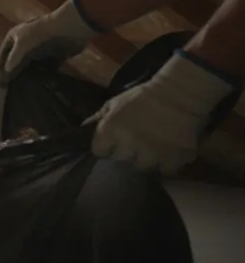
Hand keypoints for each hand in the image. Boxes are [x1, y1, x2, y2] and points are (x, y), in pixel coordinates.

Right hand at [0, 0, 98, 84]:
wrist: (69, 29)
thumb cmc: (40, 37)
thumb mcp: (21, 51)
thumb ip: (11, 66)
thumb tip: (2, 81)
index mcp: (14, 36)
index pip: (3, 55)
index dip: (0, 69)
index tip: (1, 84)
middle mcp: (25, 41)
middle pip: (17, 60)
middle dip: (15, 73)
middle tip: (13, 89)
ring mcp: (40, 47)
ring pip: (31, 64)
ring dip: (29, 75)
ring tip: (26, 89)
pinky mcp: (53, 54)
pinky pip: (45, 67)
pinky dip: (43, 74)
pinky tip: (41, 84)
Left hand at [89, 52, 236, 173]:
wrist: (180, 93)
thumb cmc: (143, 96)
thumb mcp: (115, 103)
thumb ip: (98, 119)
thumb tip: (81, 130)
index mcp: (111, 131)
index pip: (99, 151)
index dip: (106, 147)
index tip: (112, 143)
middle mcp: (129, 146)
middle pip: (121, 160)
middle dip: (126, 153)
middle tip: (135, 142)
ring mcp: (153, 154)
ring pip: (143, 167)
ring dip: (146, 159)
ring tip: (152, 147)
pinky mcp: (174, 159)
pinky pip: (167, 169)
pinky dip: (168, 162)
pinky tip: (169, 151)